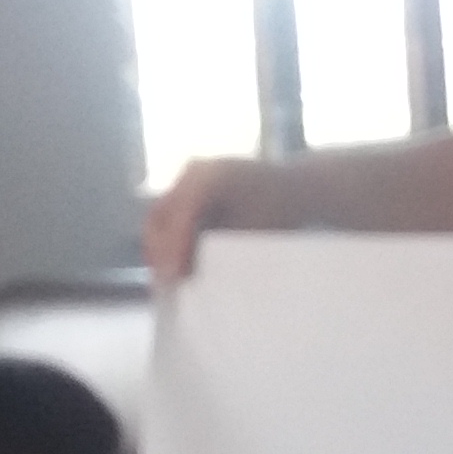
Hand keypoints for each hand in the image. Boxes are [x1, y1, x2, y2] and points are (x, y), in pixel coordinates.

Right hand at [143, 156, 275, 283]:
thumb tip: (191, 275)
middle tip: (167, 282)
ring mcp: (188, 177)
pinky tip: (173, 264)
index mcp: (212, 177)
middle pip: (161, 214)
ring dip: (160, 246)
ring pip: (160, 215)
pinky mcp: (187, 188)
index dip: (174, 247)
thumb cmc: (280, 210)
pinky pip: (169, 214)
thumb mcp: (255, 231)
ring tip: (167, 277)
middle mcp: (195, 171)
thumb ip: (223, 251)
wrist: (293, 187)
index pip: (182, 215)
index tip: (174, 276)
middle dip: (160, 249)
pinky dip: (168, 239)